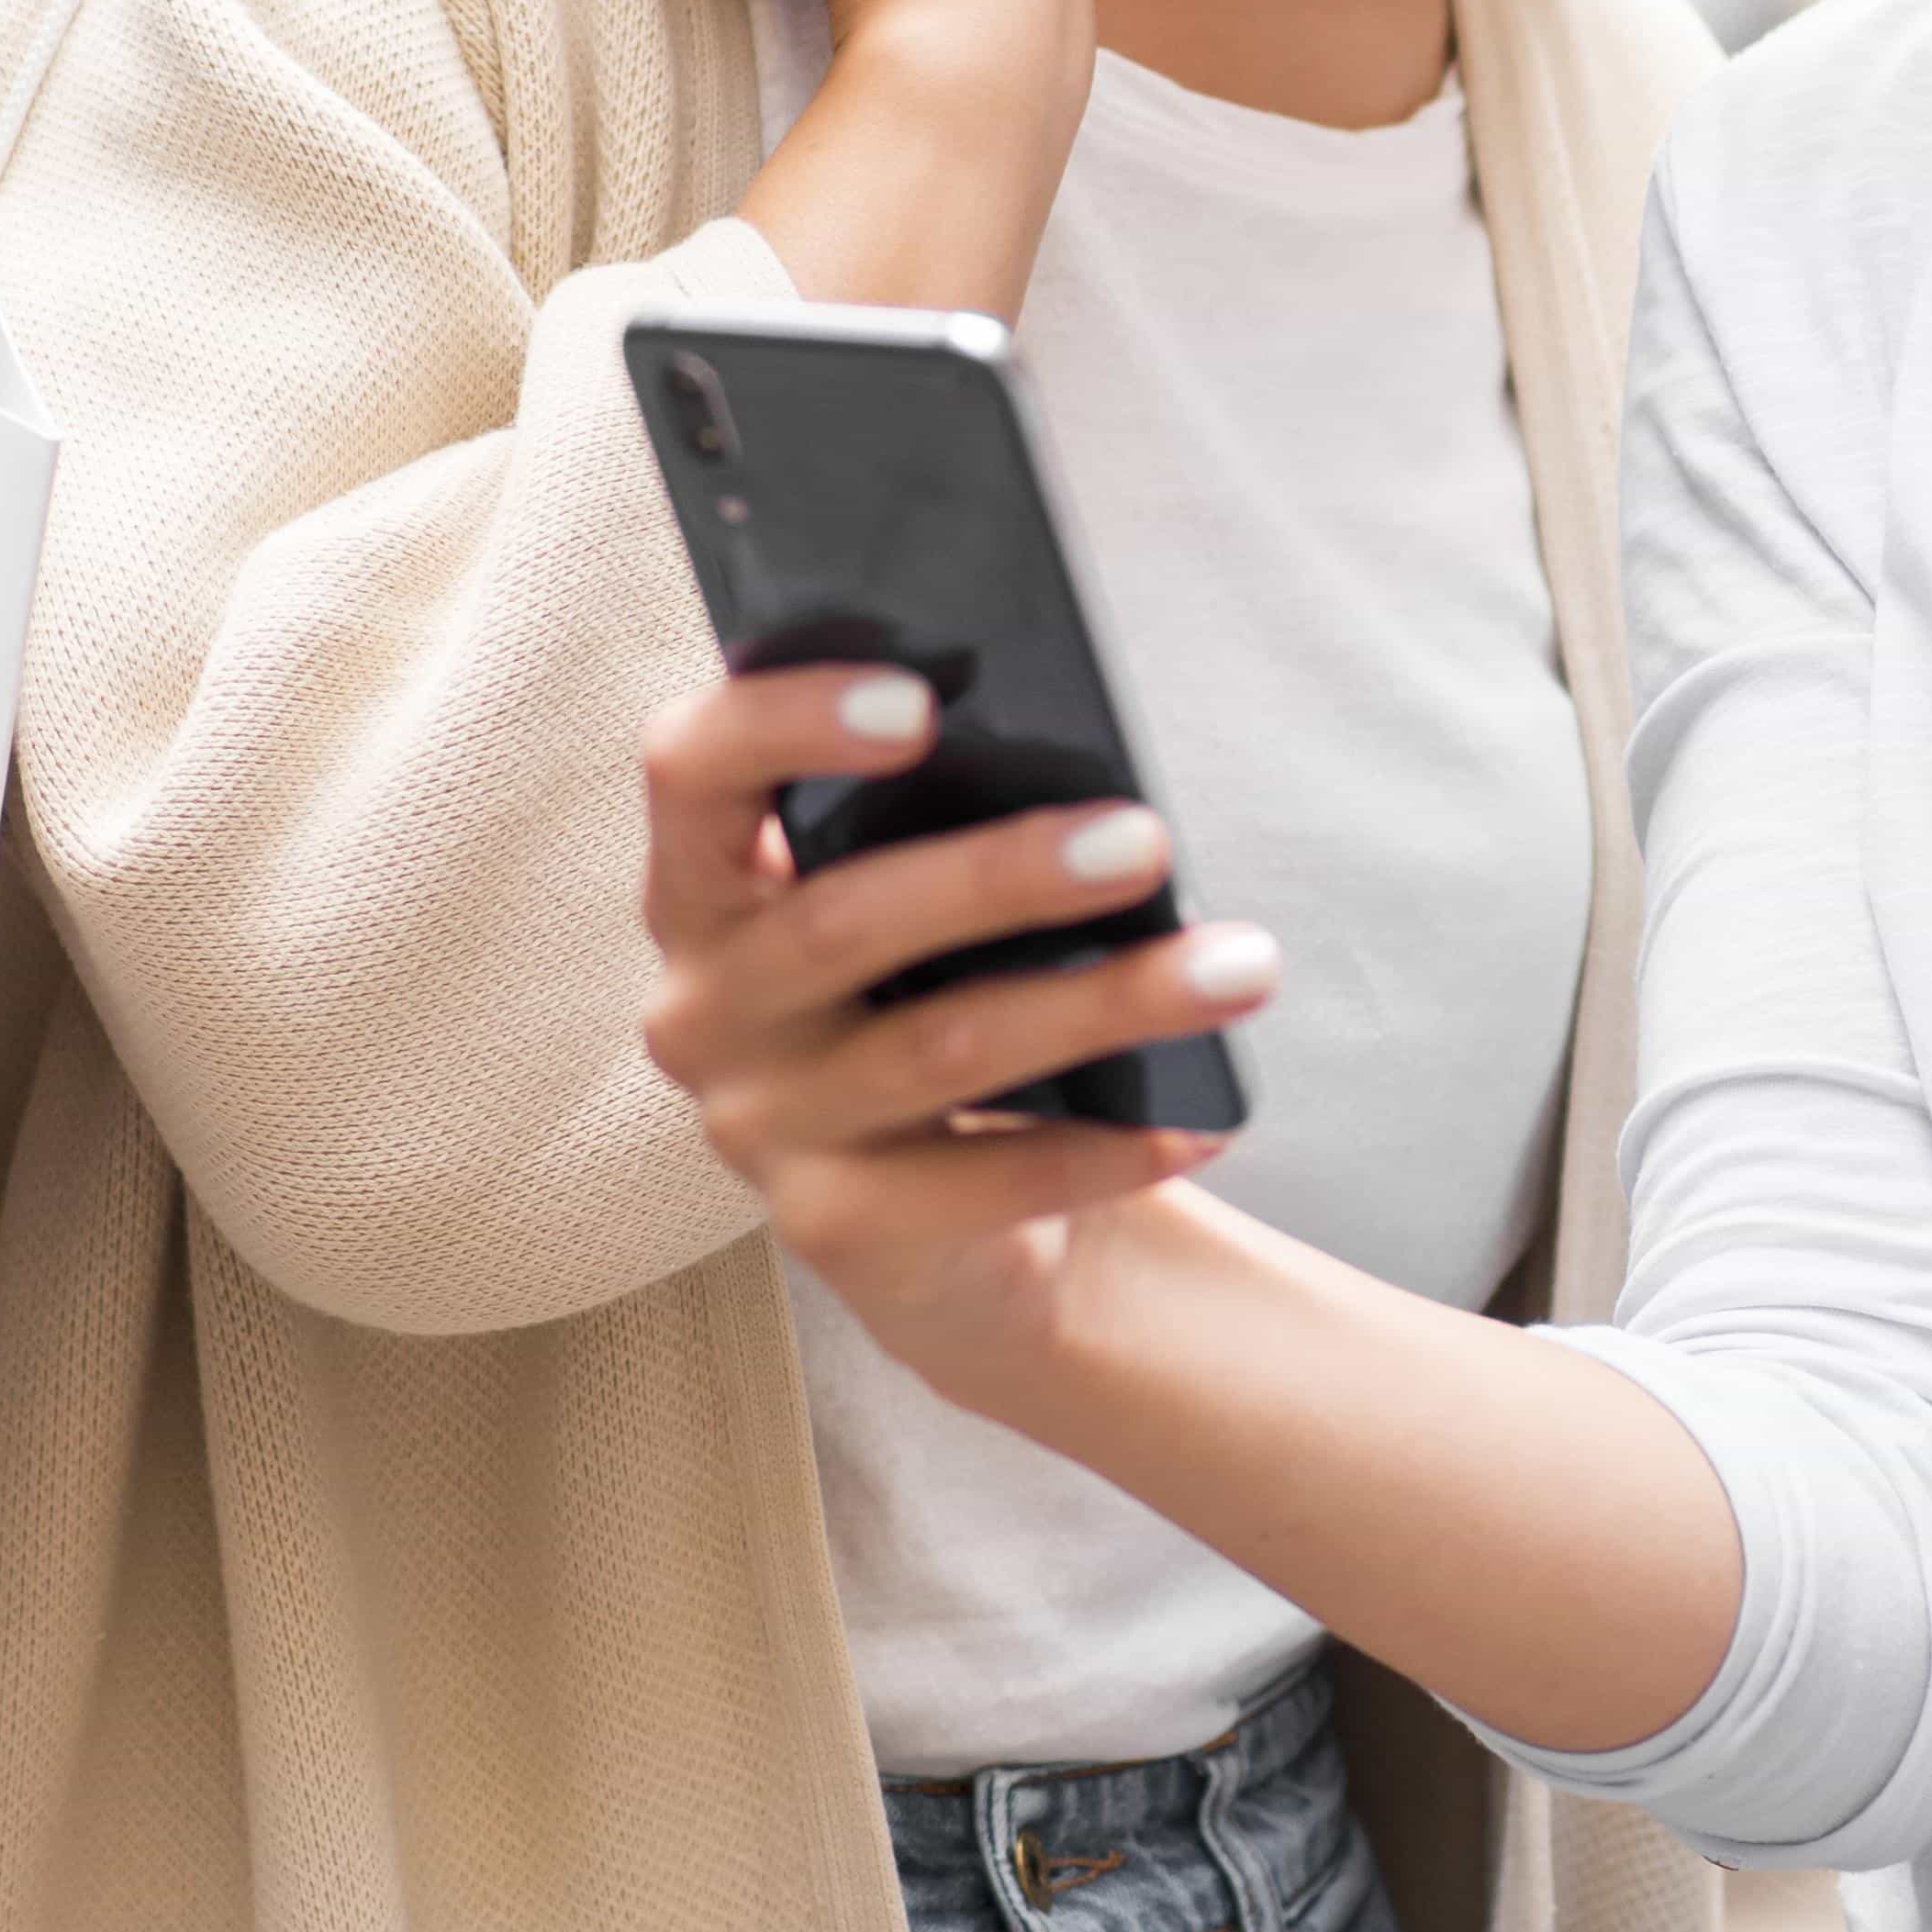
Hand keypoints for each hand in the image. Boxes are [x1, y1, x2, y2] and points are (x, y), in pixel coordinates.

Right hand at [641, 660, 1271, 1401]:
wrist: (953, 1224)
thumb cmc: (945, 997)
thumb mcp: (929, 906)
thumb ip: (949, 830)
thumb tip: (1088, 785)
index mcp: (709, 884)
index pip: (694, 771)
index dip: (784, 723)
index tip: (918, 703)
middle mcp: (704, 1005)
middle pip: (839, 920)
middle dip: (1002, 874)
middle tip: (1146, 838)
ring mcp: (758, 1124)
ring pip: (938, 1048)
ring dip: (1104, 1002)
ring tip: (1237, 967)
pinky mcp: (832, 1228)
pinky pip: (985, 1181)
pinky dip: (1107, 1145)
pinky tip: (1200, 1116)